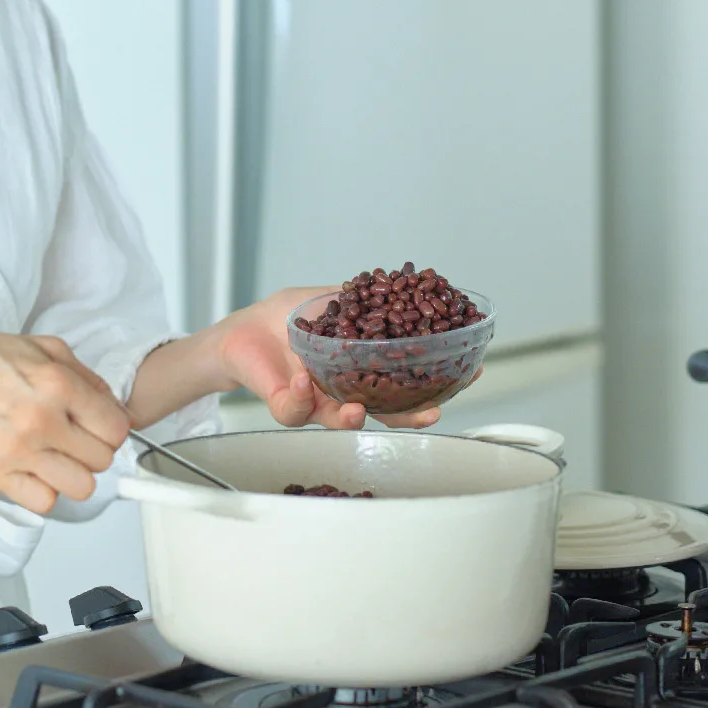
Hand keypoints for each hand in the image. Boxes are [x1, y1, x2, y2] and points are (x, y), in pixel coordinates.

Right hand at [0, 330, 130, 513]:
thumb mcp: (47, 347)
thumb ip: (87, 376)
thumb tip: (113, 406)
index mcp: (57, 385)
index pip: (116, 428)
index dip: (112, 426)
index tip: (101, 423)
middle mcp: (41, 421)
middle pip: (102, 460)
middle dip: (95, 447)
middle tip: (77, 435)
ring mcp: (18, 452)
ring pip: (81, 487)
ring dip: (75, 472)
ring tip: (60, 454)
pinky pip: (44, 502)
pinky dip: (46, 489)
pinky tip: (37, 467)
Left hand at [215, 288, 444, 430]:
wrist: (240, 331)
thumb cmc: (285, 318)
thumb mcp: (328, 300)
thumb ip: (360, 299)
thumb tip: (399, 286)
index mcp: (360, 369)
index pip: (403, 380)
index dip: (434, 381)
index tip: (468, 373)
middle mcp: (343, 392)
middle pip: (383, 413)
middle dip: (409, 415)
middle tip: (430, 413)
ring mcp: (315, 402)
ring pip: (339, 421)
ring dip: (352, 417)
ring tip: (357, 411)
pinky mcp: (284, 404)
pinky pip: (294, 409)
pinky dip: (301, 396)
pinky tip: (305, 380)